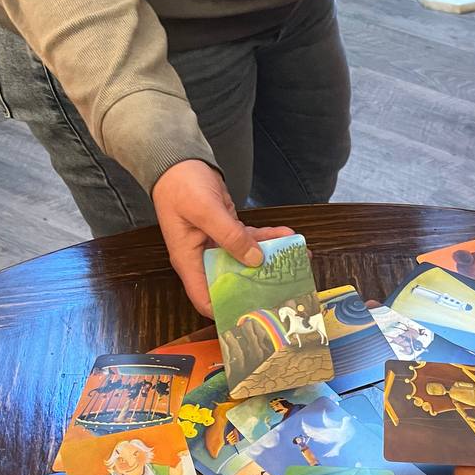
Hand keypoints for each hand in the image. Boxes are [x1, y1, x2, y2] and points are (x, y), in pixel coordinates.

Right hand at [152, 159, 295, 316]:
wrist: (179, 161)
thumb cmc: (180, 185)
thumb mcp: (205, 211)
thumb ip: (230, 236)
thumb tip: (255, 259)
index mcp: (189, 261)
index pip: (205, 298)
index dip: (226, 310)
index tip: (253, 313)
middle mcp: (204, 258)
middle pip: (233, 281)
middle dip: (259, 283)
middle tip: (286, 284)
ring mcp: (217, 245)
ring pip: (247, 260)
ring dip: (270, 258)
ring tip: (295, 256)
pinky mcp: (228, 232)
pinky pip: (251, 240)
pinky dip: (268, 238)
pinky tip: (286, 235)